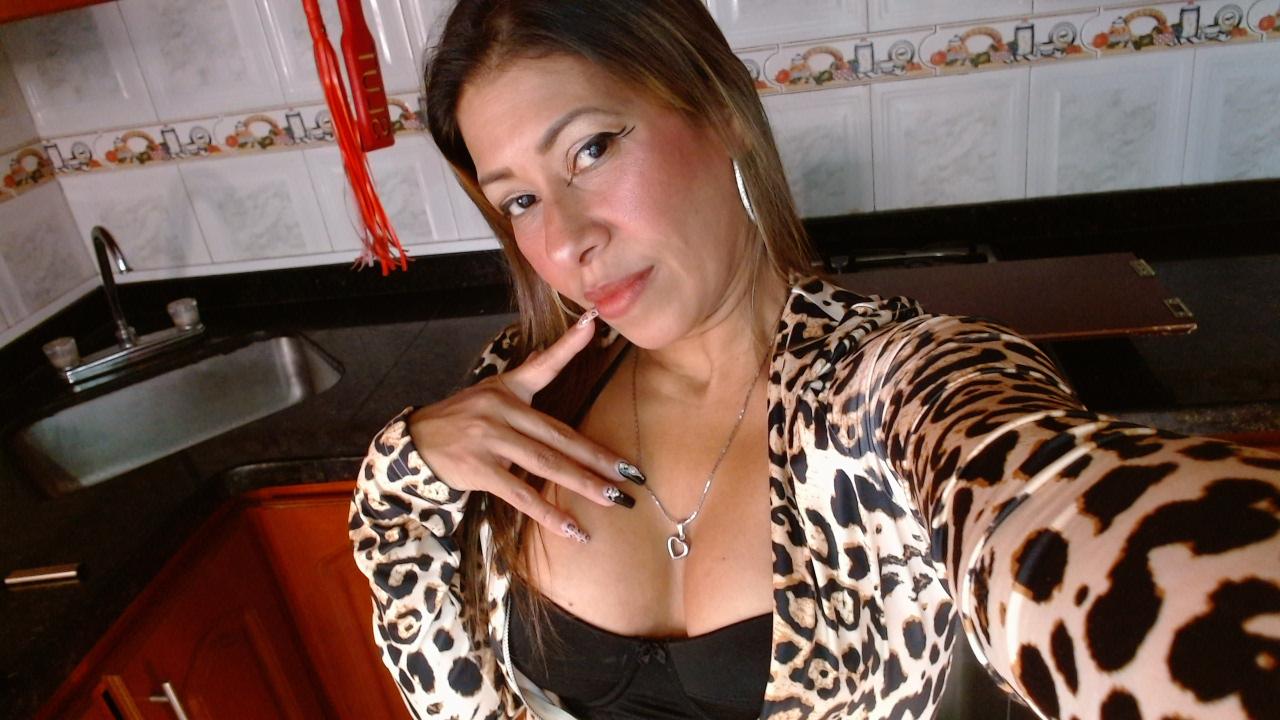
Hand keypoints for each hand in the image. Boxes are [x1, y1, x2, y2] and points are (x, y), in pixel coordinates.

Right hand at [407, 313, 642, 542]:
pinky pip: (520, 494)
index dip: (568, 346)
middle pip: (559, 435)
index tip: (594, 326)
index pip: (544, 366)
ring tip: (612, 500)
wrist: (412, 445)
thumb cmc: (457, 420)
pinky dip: (548, 514)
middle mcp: (501, 410)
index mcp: (507, 390)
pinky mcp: (479, 469)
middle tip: (629, 474)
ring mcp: (490, 440)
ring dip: (582, 484)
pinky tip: (572, 528)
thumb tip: (543, 357)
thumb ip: (522, 380)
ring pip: (546, 464)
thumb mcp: (487, 393)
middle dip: (597, 457)